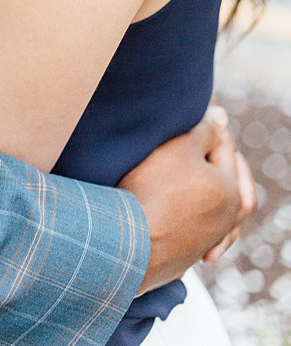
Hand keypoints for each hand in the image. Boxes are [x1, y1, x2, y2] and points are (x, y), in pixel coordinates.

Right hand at [119, 105, 254, 292]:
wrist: (129, 243)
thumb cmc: (154, 190)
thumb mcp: (178, 149)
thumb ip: (203, 131)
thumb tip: (221, 116)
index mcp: (230, 190)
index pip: (224, 148)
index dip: (211, 125)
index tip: (201, 108)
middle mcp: (225, 217)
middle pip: (231, 183)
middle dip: (224, 161)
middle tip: (216, 142)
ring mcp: (207, 238)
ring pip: (219, 211)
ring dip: (214, 193)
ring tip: (207, 182)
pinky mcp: (185, 253)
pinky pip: (200, 232)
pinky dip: (198, 219)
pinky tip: (186, 214)